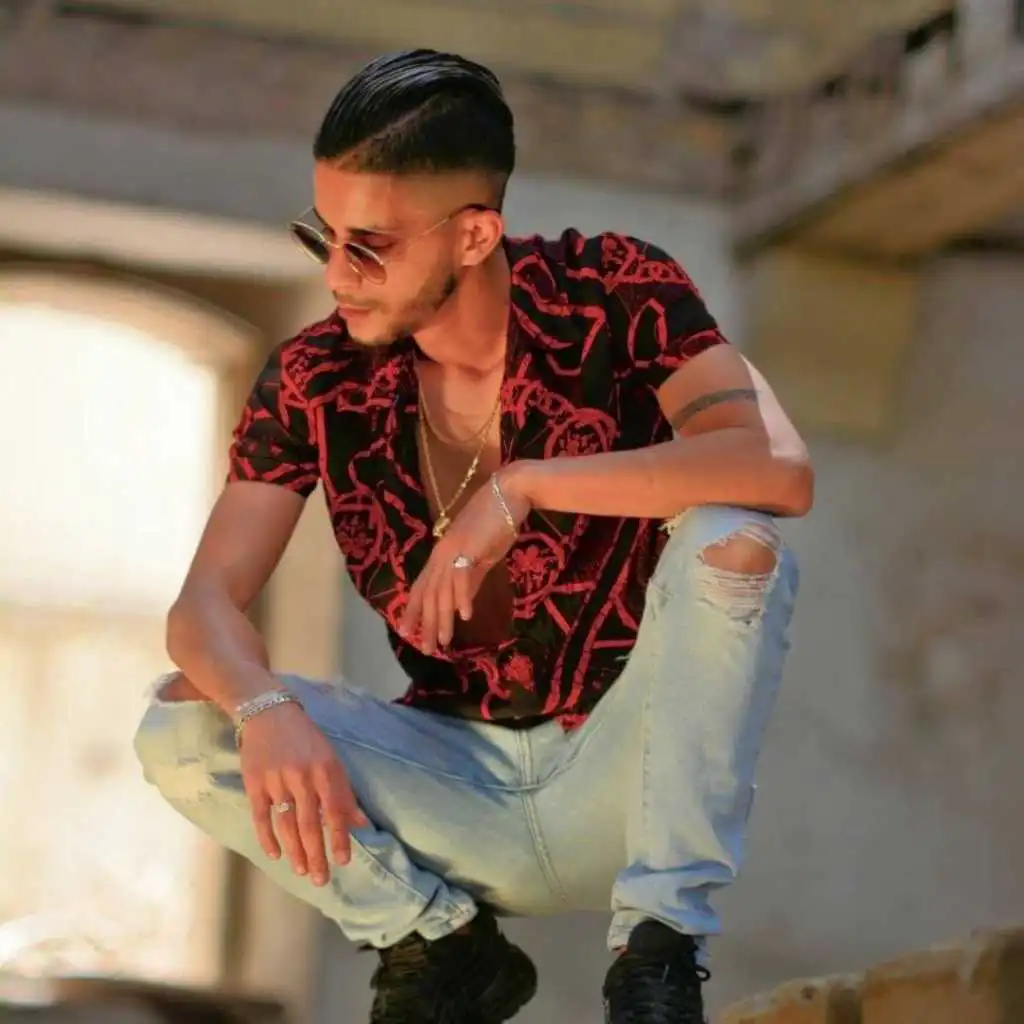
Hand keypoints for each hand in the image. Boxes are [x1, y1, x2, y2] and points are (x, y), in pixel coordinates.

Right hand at [239, 702, 367, 885]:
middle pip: (310, 823)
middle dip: (317, 854)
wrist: (267, 712)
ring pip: (286, 824)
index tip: (343, 861)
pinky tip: (275, 854)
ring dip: (295, 851)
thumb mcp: (331, 757)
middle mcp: (302, 776)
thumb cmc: (305, 738)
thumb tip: (361, 822)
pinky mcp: (254, 783)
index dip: (339, 837)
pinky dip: (267, 837)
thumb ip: (344, 791)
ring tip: (301, 870)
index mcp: (326, 768)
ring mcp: (277, 780)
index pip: (335, 810)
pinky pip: (261, 816)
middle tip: (320, 879)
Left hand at [400, 466, 531, 654]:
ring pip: (443, 590)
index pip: (422, 587)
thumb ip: (470, 580)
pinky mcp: (469, 548)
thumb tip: (461, 606)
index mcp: (441, 555)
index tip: (408, 632)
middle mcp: (441, 554)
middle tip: (426, 648)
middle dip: (427, 623)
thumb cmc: (497, 524)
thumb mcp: (481, 557)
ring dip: (442, 618)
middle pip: (430, 594)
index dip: (414, 610)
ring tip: (443, 641)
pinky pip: (463, 577)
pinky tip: (465, 616)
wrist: (509, 494)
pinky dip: (462, 597)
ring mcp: (453, 550)